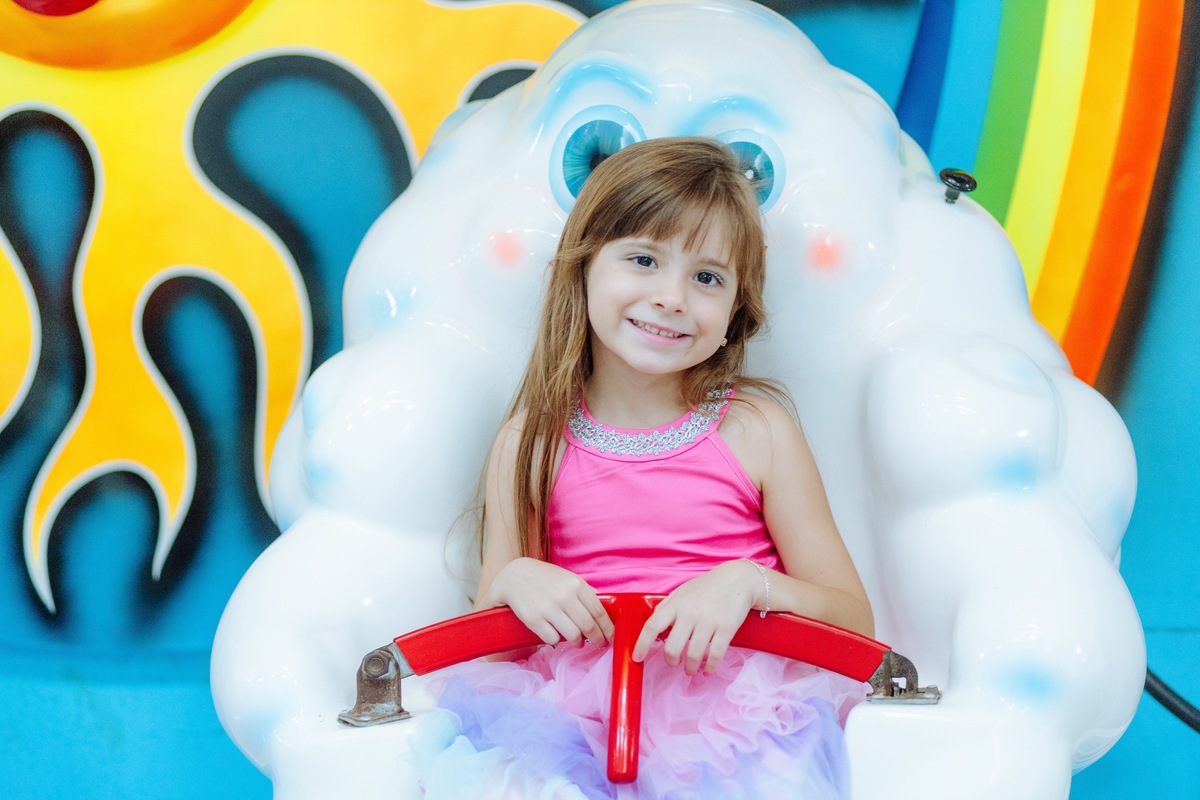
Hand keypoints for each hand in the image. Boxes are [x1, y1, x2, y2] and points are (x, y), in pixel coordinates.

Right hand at [483, 558, 614, 645]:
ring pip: (573, 636)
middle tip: (598, 644)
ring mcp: (548, 609)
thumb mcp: (568, 578)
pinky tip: (557, 636)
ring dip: (578, 642)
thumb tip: (604, 610)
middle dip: (597, 639)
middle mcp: (564, 596)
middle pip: (589, 626)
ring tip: (578, 642)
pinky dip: (557, 641)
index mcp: (576, 584)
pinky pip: (553, 639)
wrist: (514, 576)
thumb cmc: (545, 578)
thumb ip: (585, 592)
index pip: (599, 612)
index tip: (611, 637)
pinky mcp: (534, 620)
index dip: (608, 628)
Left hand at [631, 560, 761, 674]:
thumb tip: (654, 626)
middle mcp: (689, 614)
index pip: (652, 626)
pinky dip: (710, 667)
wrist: (737, 579)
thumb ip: (667, 607)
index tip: (637, 658)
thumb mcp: (682, 592)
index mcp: (675, 604)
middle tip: (674, 664)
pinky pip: (715, 655)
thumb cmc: (707, 587)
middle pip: (672, 648)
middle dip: (671, 661)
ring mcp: (708, 622)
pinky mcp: (726, 628)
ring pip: (693, 655)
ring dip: (690, 668)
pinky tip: (707, 669)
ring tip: (691, 670)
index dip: (641, 644)